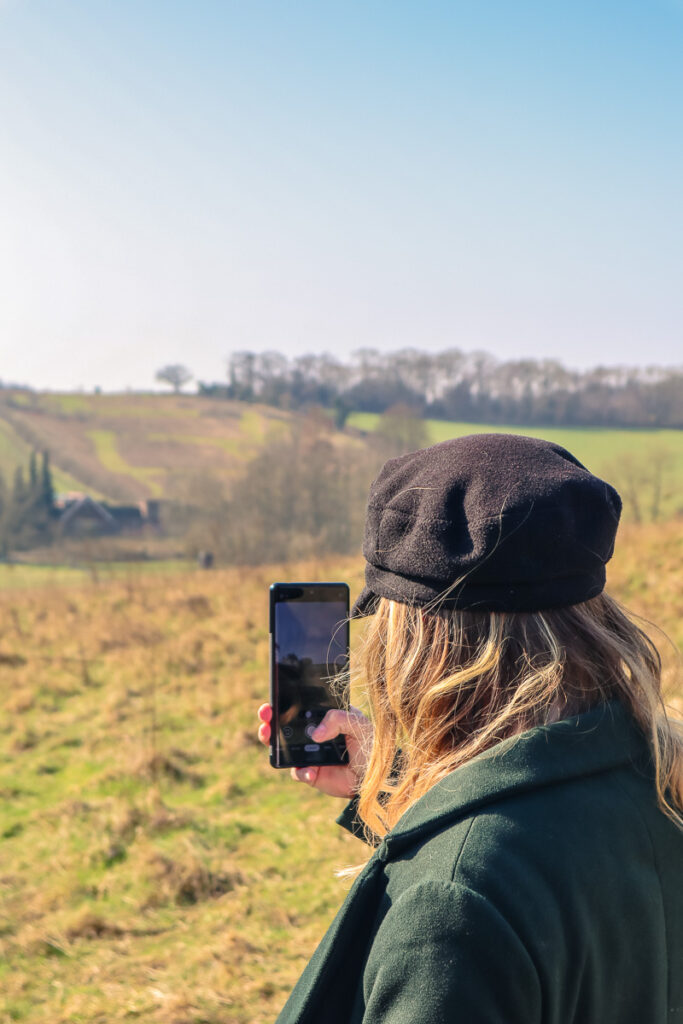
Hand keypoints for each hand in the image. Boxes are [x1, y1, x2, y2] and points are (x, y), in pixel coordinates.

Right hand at [257, 703, 372, 798]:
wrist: (377, 779)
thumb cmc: (371, 746)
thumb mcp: (359, 724)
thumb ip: (338, 719)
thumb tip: (316, 734)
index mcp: (325, 717)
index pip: (302, 706)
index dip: (286, 701)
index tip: (276, 697)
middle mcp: (314, 734)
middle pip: (285, 725)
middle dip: (271, 718)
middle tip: (266, 715)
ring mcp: (310, 754)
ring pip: (284, 747)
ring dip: (273, 742)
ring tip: (269, 737)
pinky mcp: (311, 773)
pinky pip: (297, 771)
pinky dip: (300, 770)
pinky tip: (310, 771)